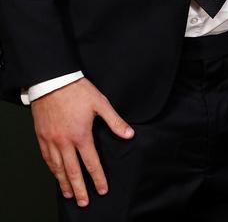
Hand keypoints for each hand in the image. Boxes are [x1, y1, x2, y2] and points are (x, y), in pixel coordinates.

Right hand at [31, 78, 133, 206]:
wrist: (53, 81)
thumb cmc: (77, 90)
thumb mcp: (100, 103)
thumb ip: (115, 121)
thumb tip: (129, 134)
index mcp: (81, 135)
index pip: (91, 163)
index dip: (98, 178)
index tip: (102, 189)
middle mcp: (65, 142)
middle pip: (73, 172)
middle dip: (80, 189)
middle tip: (84, 202)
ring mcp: (52, 141)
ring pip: (58, 168)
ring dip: (64, 183)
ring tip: (70, 193)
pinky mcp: (42, 137)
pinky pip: (47, 159)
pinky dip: (52, 170)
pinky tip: (56, 174)